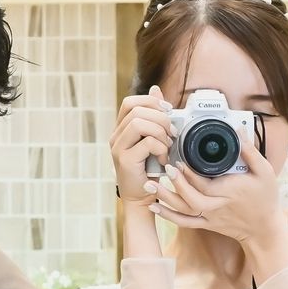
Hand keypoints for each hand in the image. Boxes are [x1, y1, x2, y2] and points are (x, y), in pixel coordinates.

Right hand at [110, 85, 175, 205]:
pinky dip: (161, 149)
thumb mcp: (153, 139)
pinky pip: (147, 142)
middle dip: (161, 118)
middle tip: (172, 133)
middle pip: (137, 111)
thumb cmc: (149, 171)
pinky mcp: (125, 160)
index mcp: (121, 130)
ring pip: (140, 123)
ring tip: (167, 146)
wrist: (142, 199)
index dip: (151, 101)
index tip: (167, 111)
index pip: (130, 102)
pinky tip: (163, 159)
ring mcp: (118, 148)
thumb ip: (154, 117)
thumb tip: (156, 89)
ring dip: (160, 133)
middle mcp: (116, 137)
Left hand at [149, 141, 286, 245]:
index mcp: (230, 192)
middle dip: (177, 184)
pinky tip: (154, 206)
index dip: (190, 174)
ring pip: (184, 211)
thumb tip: (238, 130)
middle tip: (166, 169)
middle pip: (192, 199)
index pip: (206, 185)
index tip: (179, 160)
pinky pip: (184, 222)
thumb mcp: (265, 172)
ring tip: (150, 184)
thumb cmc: (266, 198)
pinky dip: (168, 215)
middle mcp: (217, 206)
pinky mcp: (206, 224)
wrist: (264, 228)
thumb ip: (250, 151)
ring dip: (165, 198)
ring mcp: (210, 217)